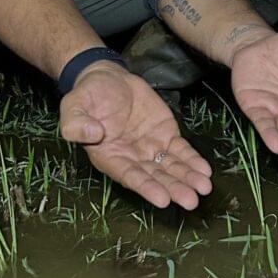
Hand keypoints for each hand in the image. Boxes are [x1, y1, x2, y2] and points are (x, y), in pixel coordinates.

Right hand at [58, 61, 212, 209]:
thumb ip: (76, 123)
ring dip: (187, 178)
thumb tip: (92, 134)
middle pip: (155, 177)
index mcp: (109, 157)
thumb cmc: (87, 95)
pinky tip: (204, 170)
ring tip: (204, 188)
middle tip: (191, 200)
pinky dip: (192, 160)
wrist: (107, 77)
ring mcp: (150, 147)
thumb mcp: (74, 105)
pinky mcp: (165, 134)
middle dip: (174, 188)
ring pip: (171, 167)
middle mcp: (132, 158)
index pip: (130, 176)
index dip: (146, 188)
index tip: (163, 199)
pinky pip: (180, 150)